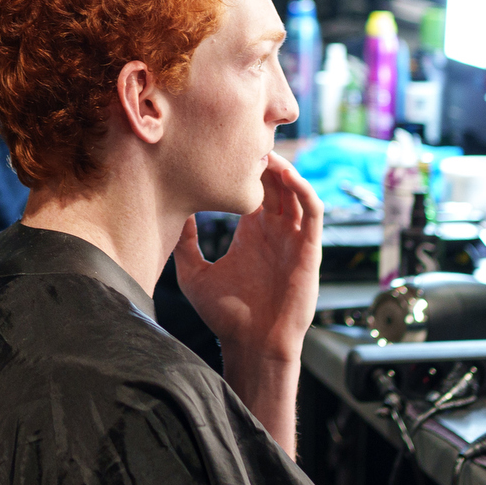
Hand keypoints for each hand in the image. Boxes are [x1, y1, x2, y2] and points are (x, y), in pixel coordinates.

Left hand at [174, 154, 321, 451]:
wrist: (251, 345)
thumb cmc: (226, 316)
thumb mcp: (194, 274)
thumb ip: (185, 245)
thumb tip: (172, 215)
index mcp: (251, 235)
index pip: (252, 191)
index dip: (243, 169)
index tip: (222, 149)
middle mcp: (274, 233)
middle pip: (274, 185)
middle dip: (263, 161)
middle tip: (244, 139)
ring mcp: (293, 240)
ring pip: (294, 192)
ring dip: (284, 170)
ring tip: (265, 151)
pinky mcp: (309, 250)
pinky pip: (313, 212)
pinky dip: (303, 191)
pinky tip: (287, 177)